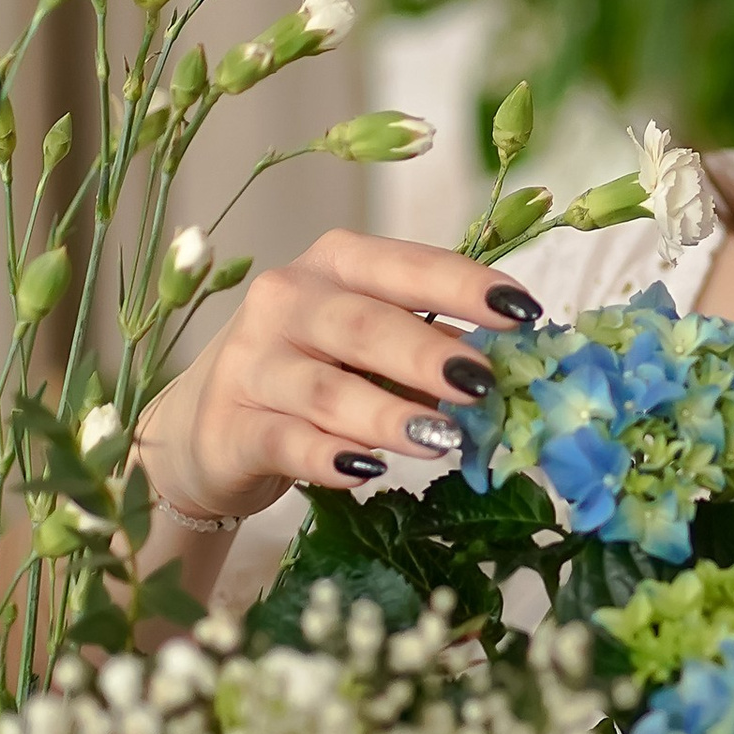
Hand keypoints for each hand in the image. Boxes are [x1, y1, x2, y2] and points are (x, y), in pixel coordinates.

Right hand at [133, 229, 545, 523]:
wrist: (211, 424)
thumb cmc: (313, 371)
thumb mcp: (370, 344)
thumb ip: (428, 343)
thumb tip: (508, 366)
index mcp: (335, 264)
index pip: (407, 267)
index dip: (466, 288)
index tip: (523, 313)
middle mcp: (286, 300)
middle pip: (364, 325)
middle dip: (427, 355)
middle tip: (481, 385)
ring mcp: (252, 364)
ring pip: (327, 390)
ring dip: (388, 415)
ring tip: (440, 440)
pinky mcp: (231, 427)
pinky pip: (286, 442)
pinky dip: (328, 457)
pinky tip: (365, 470)